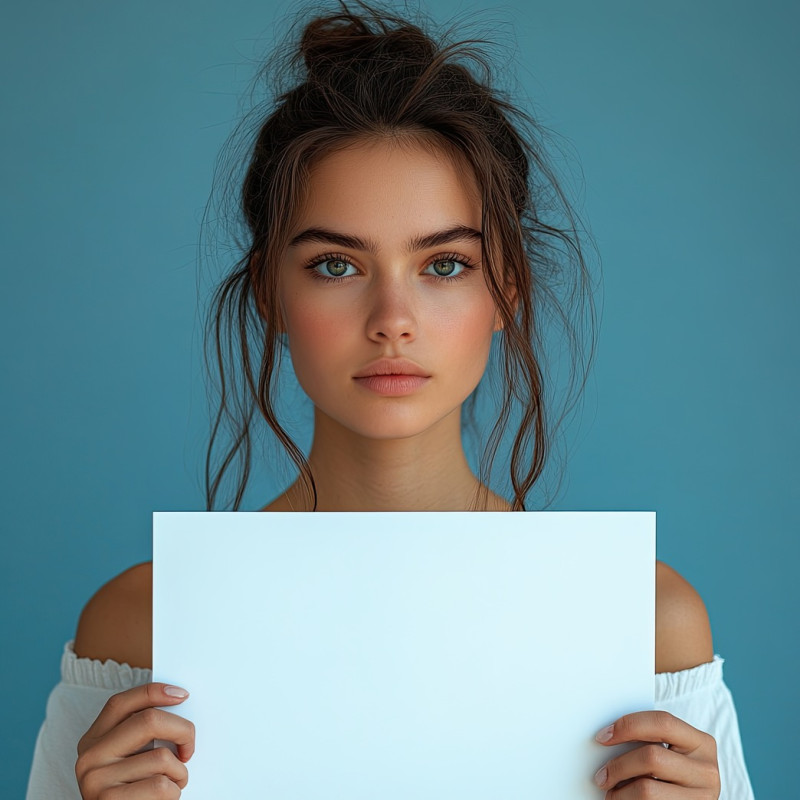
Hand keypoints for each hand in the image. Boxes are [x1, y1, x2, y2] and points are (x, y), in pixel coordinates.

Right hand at [76, 683, 194, 798]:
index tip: (183, 695)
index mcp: (93, 739)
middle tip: (190, 749)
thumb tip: (178, 701)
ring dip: (179, 773)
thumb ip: (141, 734)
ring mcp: (96, 780)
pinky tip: (165, 799)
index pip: (124, 702)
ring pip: (162, 758)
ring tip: (172, 785)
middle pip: (149, 720)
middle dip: (183, 731)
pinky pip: (161, 786)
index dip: (156, 692)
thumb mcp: (129, 758)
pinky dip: (174, 793)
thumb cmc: (134, 792)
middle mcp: (89, 756)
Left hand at [593, 710, 719, 797]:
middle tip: (602, 775)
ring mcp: (702, 797)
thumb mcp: (672, 753)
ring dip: (621, 793)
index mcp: (701, 743)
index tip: (603, 736)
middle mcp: (706, 770)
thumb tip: (608, 736)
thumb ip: (650, 741)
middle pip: (652, 757)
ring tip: (611, 794)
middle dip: (619, 766)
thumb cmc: (674, 776)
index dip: (628, 726)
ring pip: (648, 789)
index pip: (662, 723)